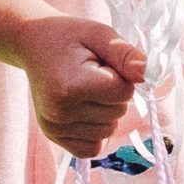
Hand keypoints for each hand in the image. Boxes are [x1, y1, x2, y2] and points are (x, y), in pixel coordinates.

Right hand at [13, 15, 147, 157]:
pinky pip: (92, 148)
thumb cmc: (71, 37)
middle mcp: (61, 112)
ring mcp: (55, 128)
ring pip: (109, 131)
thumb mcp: (100, 34)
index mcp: (73, 85)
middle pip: (118, 113)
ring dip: (106, 111)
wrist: (33, 43)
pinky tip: (84, 110)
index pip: (124, 92)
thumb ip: (126, 55)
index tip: (101, 63)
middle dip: (113, 93)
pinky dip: (96, 132)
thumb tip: (150, 74)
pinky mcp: (53, 137)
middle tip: (91, 74)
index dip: (120, 75)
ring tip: (85, 89)